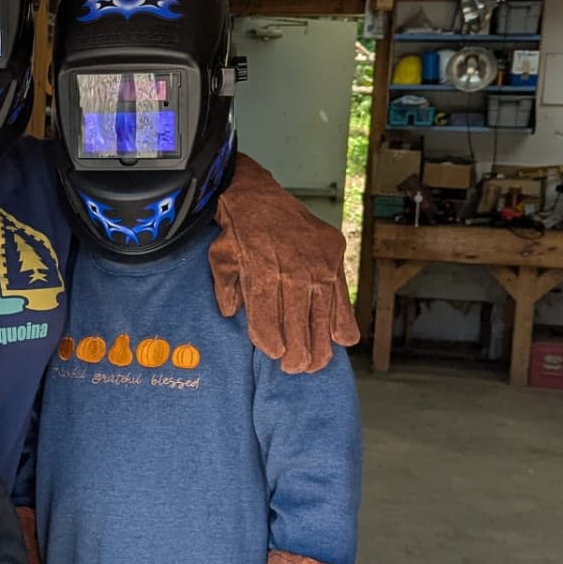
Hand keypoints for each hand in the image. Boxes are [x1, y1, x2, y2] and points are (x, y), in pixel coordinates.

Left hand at [211, 154, 358, 372]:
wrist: (256, 195)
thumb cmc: (236, 232)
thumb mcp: (220, 261)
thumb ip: (226, 290)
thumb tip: (233, 314)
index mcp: (261, 272)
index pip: (267, 321)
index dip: (271, 344)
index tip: (273, 355)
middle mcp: (292, 269)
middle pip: (297, 324)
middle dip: (296, 354)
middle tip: (294, 368)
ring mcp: (318, 262)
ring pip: (323, 315)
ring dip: (320, 345)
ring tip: (316, 363)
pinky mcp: (334, 254)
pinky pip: (342, 296)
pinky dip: (342, 320)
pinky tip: (341, 340)